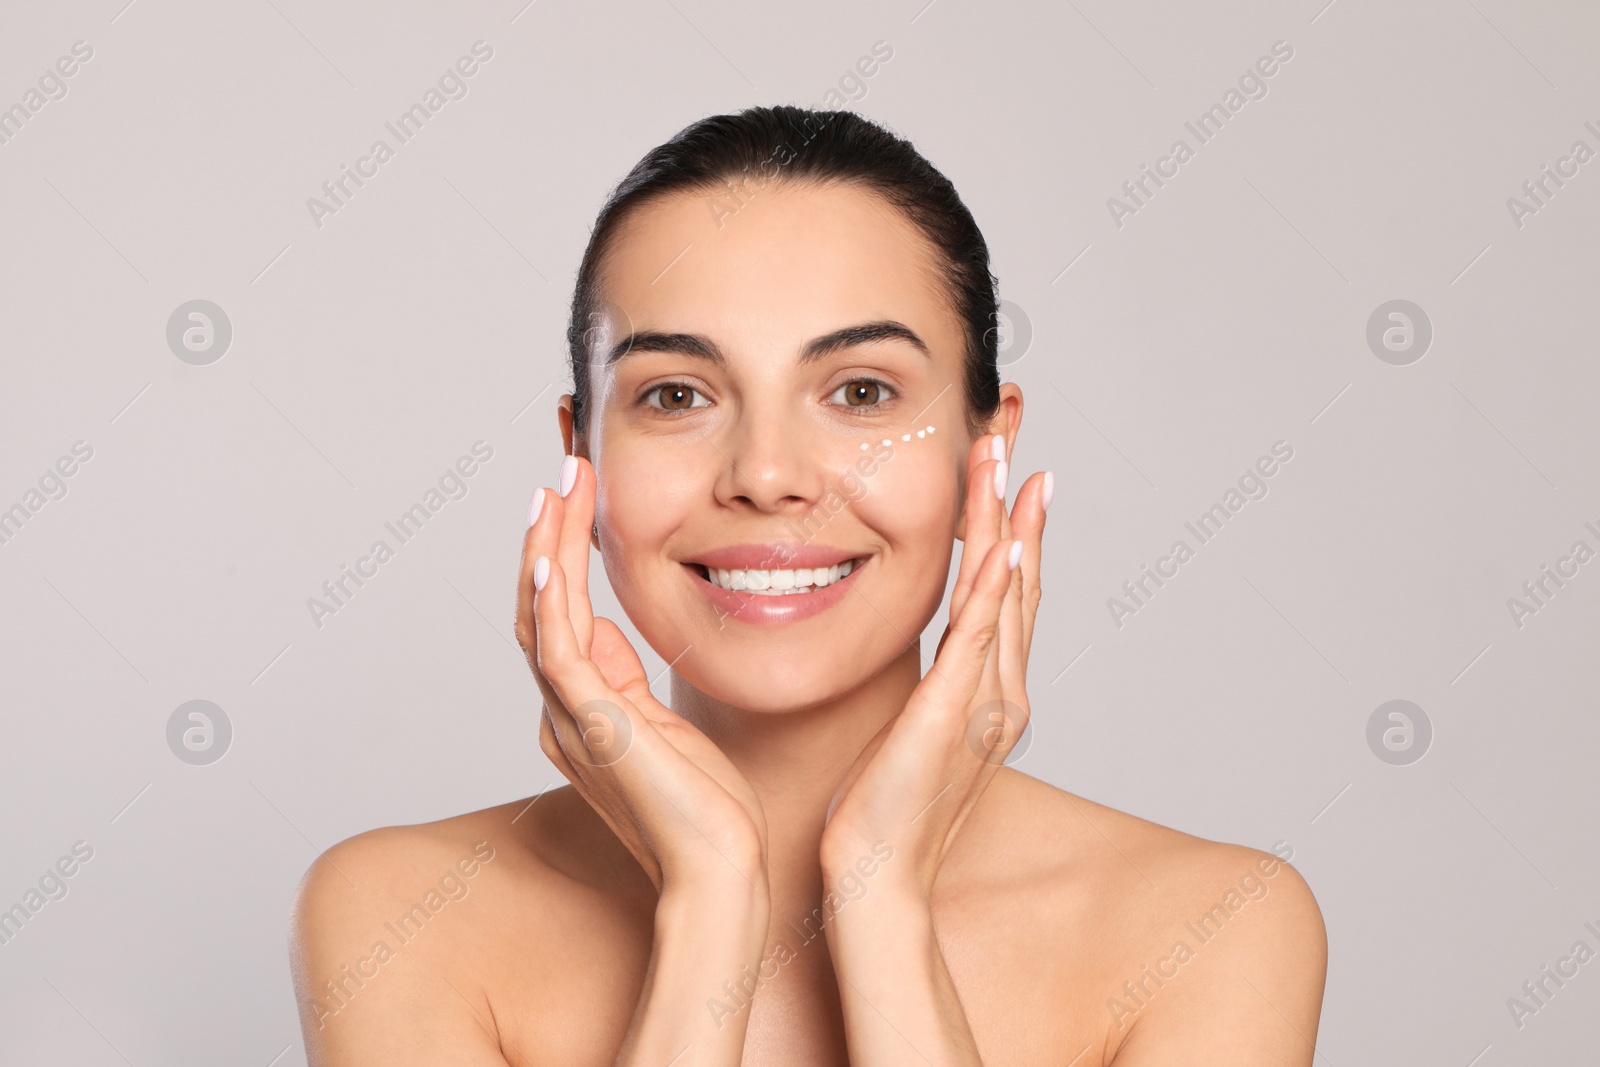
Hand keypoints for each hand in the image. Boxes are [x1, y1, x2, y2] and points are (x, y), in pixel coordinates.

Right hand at [515, 454, 769, 895]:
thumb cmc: (708, 811)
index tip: (576, 500)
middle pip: (539, 607)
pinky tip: (547, 560)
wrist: (720, 869)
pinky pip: (557, 655)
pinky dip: (548, 604)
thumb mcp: (664, 727)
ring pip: (541, 618)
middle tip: (563, 474)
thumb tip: (603, 628)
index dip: (559, 556)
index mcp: (581, 711)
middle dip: (548, 536)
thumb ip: (626, 680)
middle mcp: (564, 712)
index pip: (558, 617)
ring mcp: (572, 719)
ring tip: (557, 489)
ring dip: (546, 550)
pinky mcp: (593, 727)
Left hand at [819, 433, 1048, 897]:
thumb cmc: (880, 814)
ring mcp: (983, 705)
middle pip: (1018, 581)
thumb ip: (920, 692)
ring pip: (1003, 596)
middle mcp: (999, 693)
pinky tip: (1006, 545)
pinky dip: (996, 591)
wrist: (877, 879)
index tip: (1007, 473)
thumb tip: (911, 661)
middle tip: (1011, 436)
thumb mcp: (907, 736)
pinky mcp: (952, 716)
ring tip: (1007, 460)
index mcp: (988, 695)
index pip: (1004, 596)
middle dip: (1014, 505)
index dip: (1011, 530)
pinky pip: (978, 641)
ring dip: (1007, 523)